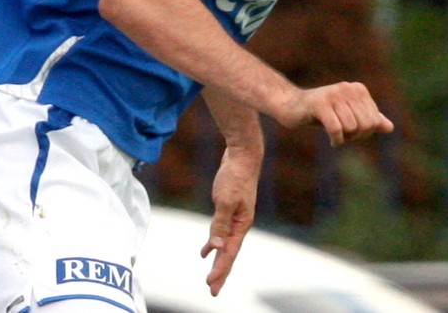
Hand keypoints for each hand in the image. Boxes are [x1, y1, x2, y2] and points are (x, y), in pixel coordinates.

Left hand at [200, 147, 258, 295]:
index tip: (211, 284)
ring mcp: (235, 218)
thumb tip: (217, 246)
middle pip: (229, 254)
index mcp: (242, 225)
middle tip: (212, 291)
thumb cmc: (235, 176)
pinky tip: (205, 251)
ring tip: (210, 277)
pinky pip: (220, 232)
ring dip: (217, 261)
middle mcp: (240, 224)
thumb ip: (221, 223)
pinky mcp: (228, 210)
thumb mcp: (225, 200)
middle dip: (221, 273)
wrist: (243, 156)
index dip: (220, 269)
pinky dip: (213, 243)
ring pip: (225, 245)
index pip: (229, 253)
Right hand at [277, 82, 394, 144]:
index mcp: (358, 89)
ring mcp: (333, 95)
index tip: (351, 133)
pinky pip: (336, 129)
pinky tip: (332, 142)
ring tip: (335, 136)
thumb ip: (369, 120)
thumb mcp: (347, 116)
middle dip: (356, 136)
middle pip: (366, 124)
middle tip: (343, 137)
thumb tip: (390, 128)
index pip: (374, 120)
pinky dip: (336, 140)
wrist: (290, 106)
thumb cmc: (320, 112)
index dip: (365, 133)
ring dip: (344, 138)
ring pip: (351, 127)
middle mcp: (347, 88)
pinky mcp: (319, 104)